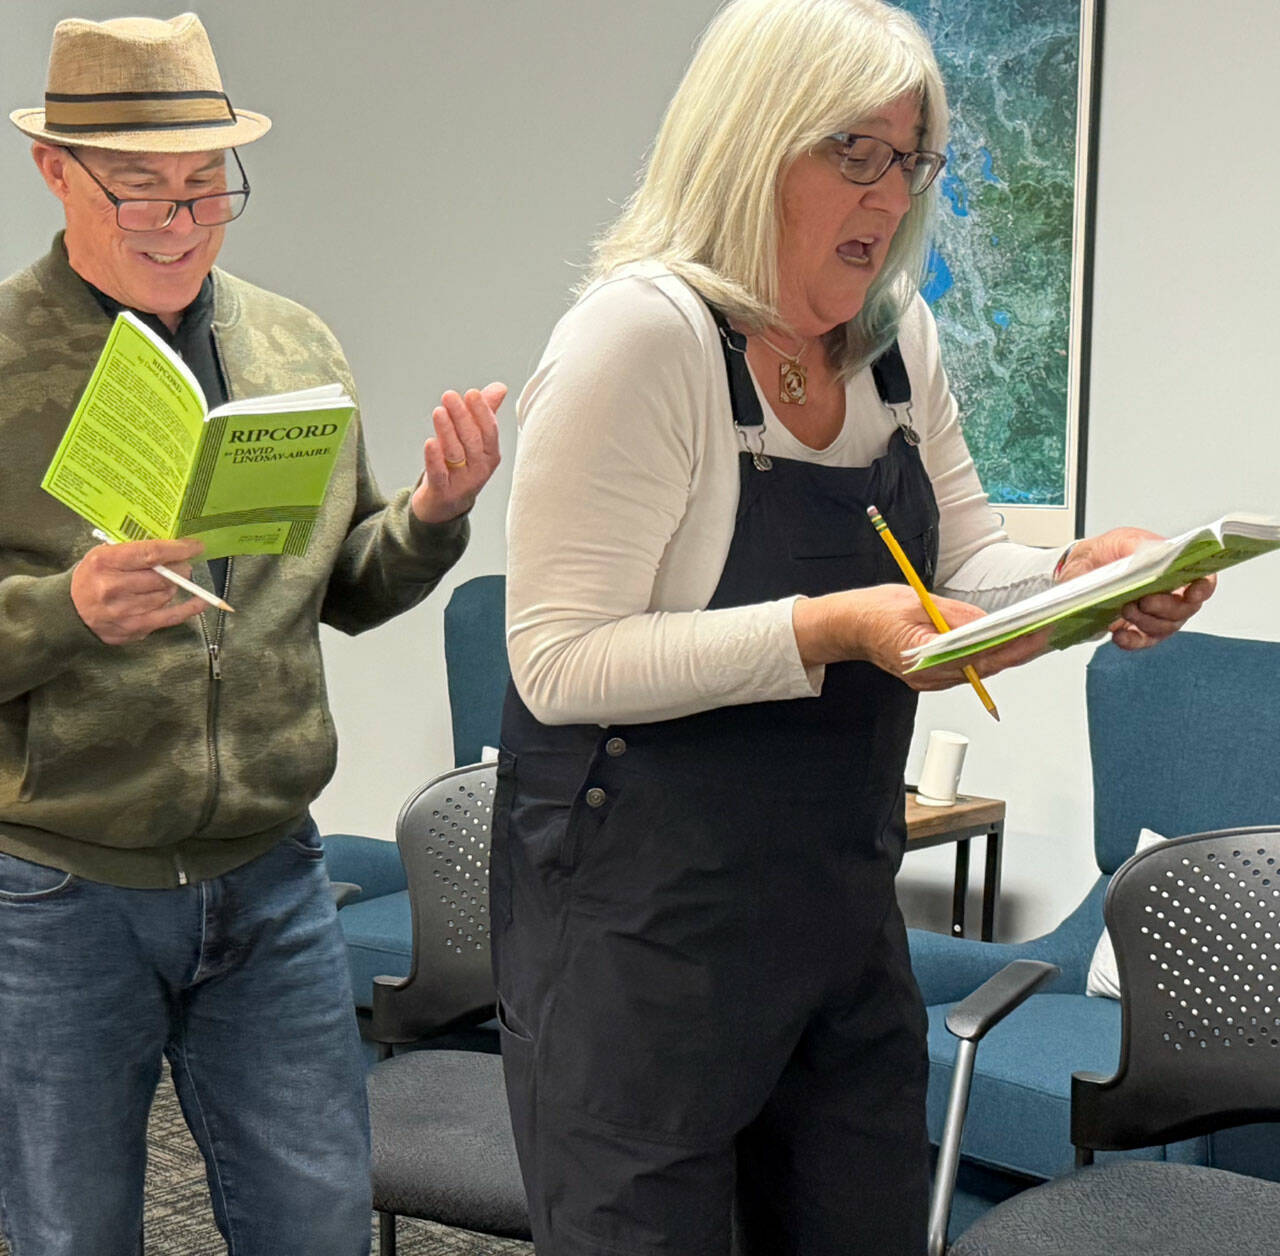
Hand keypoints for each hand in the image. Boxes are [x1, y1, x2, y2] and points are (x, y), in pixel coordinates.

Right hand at [71, 538, 207, 644]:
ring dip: (173, 587)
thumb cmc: (93, 577)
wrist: (71, 610)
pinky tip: (201, 602)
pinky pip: (170, 617)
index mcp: (105, 562)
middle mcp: (112, 586)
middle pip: (162, 576)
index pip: (150, 554)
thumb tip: (174, 548)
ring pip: (165, 595)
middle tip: (184, 566)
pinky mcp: (133, 628)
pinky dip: (188, 609)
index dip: (178, 550)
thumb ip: (134, 551)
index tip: (195, 546)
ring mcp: (122, 610)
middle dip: (180, 569)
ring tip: (168, 583)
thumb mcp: (104, 555)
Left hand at [411, 382, 505, 523]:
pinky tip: (430, 442)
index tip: (472, 393)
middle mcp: (480, 469)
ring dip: (447, 431)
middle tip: (449, 396)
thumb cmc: (461, 466)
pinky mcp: (443, 491)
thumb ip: (485, 414)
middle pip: (472, 440)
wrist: (446, 504)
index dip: (481, 411)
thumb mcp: (475, 441)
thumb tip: (500, 387)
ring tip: (439, 412)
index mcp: (491, 455)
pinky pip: (439, 473)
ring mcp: (462, 482)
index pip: (489, 431)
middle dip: (461, 416)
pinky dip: (435, 458)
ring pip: (455, 453)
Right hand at [793, 585, 1051, 690]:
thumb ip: (957, 615)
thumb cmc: (875, 611)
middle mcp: (927, 675)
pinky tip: (1001, 646)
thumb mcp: (919, 602)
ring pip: (977, 672)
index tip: (1032, 634)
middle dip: (1015, 651)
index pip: (976, 654)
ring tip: (1029, 637)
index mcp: (921, 654)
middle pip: (982, 667)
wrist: (849, 627)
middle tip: (1043, 634)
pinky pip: (966, 671)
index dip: (1009, 645)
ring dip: (1003, 656)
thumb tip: (990, 623)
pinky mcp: (931, 678)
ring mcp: (929, 680)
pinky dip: (986, 659)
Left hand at [1055, 526, 1215, 650]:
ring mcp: (1155, 615)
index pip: (1202, 580)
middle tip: (1144, 601)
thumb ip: (1138, 546)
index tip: (1193, 593)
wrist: (1079, 569)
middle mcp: (1170, 594)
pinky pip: (1141, 641)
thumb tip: (1153, 556)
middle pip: (1184, 609)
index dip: (1203, 588)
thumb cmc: (1106, 552)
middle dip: (1165, 607)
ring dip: (1146, 621)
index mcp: (1173, 568)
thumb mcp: (1120, 540)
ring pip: (1164, 627)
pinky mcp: (1136, 630)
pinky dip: (1132, 641)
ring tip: (1125, 609)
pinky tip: (1119, 635)